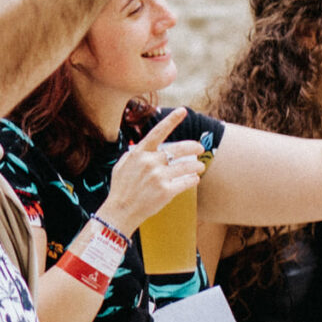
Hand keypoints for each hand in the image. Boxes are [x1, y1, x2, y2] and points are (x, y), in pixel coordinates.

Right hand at [103, 109, 205, 235]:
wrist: (120, 211)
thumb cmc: (121, 188)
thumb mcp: (122, 165)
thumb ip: (134, 154)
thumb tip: (145, 145)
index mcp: (139, 153)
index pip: (158, 132)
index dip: (171, 120)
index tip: (183, 111)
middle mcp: (150, 162)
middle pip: (178, 149)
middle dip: (193, 146)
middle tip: (200, 148)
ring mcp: (158, 177)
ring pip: (185, 166)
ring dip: (196, 166)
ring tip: (200, 166)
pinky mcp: (165, 192)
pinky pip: (185, 182)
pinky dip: (192, 180)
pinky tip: (194, 179)